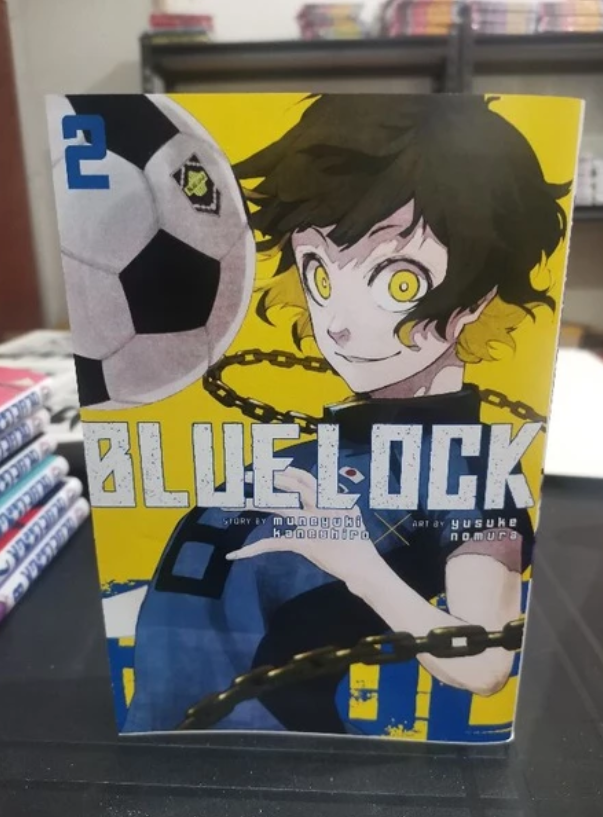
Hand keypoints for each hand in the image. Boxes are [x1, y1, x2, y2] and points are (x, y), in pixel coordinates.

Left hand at [226, 466, 378, 584]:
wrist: (362, 566)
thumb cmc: (359, 545)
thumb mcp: (352, 518)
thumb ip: (342, 507)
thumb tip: (339, 499)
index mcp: (331, 501)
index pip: (308, 480)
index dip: (291, 472)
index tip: (276, 468)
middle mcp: (321, 508)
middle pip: (295, 488)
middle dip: (273, 479)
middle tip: (251, 475)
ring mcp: (312, 525)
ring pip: (282, 509)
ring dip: (259, 504)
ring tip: (240, 502)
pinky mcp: (304, 543)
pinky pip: (275, 543)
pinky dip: (253, 549)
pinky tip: (237, 554)